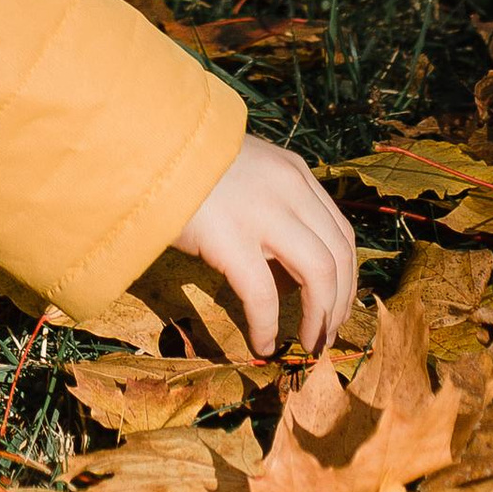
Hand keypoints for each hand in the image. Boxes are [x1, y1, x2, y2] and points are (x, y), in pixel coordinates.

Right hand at [170, 136, 358, 358]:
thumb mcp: (245, 174)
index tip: (336, 309)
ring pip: (318, 274)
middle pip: (339, 255)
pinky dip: (269, 325)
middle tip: (325, 337)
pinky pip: (263, 294)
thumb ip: (273, 206)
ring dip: (319, 318)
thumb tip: (286, 271)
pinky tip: (263, 344)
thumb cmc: (187, 166)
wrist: (146, 146)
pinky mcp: (229, 237)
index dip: (346, 280)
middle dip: (340, 304)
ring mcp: (262, 211)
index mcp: (295, 174)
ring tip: (307, 345)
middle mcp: (290, 189)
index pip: (341, 233)